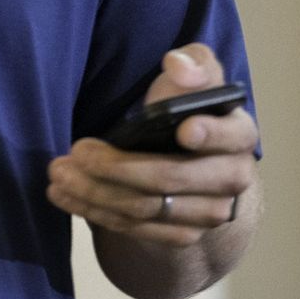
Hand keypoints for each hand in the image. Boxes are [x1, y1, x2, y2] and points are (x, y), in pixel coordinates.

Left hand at [46, 44, 259, 247]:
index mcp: (240, 134)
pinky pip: (135, 229)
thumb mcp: (193, 75)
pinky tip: (67, 196)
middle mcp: (232, 179)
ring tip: (59, 174)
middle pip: (170, 178)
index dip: (209, 134)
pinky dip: (96, 212)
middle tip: (74, 151)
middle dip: (116, 166)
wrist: (190, 157)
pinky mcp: (182, 235)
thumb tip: (179, 67)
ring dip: (95, 193)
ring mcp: (209, 214)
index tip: (182, 130)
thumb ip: (193, 63)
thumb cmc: (186, 105)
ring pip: (145, 208)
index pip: (229, 136)